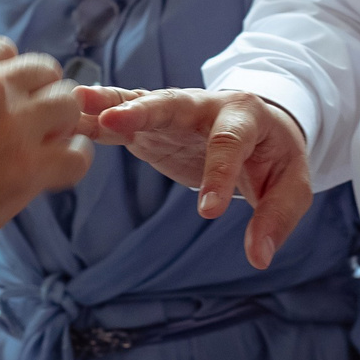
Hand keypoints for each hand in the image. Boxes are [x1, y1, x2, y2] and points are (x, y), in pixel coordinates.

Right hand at [0, 39, 93, 285]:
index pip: (4, 52)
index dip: (10, 80)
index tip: (6, 102)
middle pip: (42, 71)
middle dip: (40, 96)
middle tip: (32, 125)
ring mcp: (9, 122)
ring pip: (65, 104)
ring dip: (60, 124)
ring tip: (46, 147)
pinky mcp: (27, 166)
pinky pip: (76, 153)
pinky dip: (74, 159)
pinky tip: (59, 169)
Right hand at [77, 86, 311, 268]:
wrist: (260, 130)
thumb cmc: (274, 159)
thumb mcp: (290, 187)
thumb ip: (276, 218)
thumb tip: (258, 257)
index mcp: (245, 116)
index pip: (229, 144)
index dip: (219, 176)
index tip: (209, 212)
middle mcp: (205, 105)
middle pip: (173, 104)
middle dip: (143, 112)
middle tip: (115, 122)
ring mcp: (175, 112)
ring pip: (140, 102)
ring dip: (108, 104)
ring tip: (76, 103)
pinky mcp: (151, 125)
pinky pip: (121, 118)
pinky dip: (96, 117)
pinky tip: (69, 118)